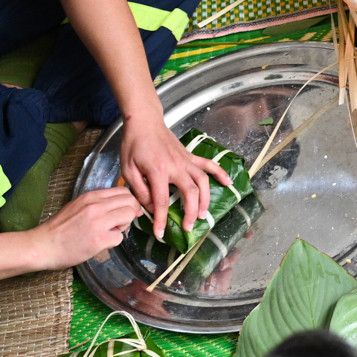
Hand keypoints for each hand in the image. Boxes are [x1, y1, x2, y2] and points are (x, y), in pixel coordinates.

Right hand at [37, 185, 144, 268]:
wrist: (42, 246)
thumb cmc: (59, 229)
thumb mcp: (77, 206)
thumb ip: (97, 204)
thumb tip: (118, 206)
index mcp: (90, 196)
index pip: (123, 191)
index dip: (128, 202)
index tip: (124, 211)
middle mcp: (95, 206)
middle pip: (130, 202)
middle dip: (129, 213)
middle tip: (117, 224)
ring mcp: (98, 222)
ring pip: (129, 216)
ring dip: (123, 226)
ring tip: (108, 232)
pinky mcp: (98, 239)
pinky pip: (120, 237)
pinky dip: (113, 242)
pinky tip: (100, 243)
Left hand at [120, 117, 230, 238]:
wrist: (144, 122)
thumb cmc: (133, 145)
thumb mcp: (128, 170)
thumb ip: (139, 190)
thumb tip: (150, 207)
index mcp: (158, 171)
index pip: (162, 201)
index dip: (161, 220)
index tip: (160, 233)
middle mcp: (176, 166)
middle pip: (190, 192)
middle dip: (189, 212)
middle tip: (187, 227)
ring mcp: (186, 160)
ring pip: (203, 181)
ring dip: (205, 199)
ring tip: (202, 214)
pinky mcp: (190, 155)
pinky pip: (209, 164)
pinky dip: (220, 173)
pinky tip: (228, 183)